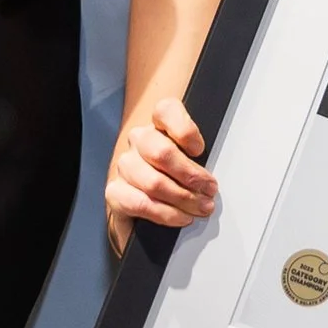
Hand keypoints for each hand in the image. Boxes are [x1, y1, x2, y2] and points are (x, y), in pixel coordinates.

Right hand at [105, 95, 218, 234]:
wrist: (147, 204)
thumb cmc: (177, 178)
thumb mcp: (194, 161)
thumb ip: (200, 159)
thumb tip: (211, 177)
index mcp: (159, 124)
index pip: (166, 111)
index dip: (185, 130)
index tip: (199, 150)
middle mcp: (139, 141)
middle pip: (162, 152)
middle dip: (190, 175)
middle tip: (209, 190)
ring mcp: (125, 166)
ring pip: (153, 182)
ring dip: (182, 198)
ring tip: (200, 208)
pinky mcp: (115, 192)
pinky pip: (141, 203)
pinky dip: (166, 213)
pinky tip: (181, 217)